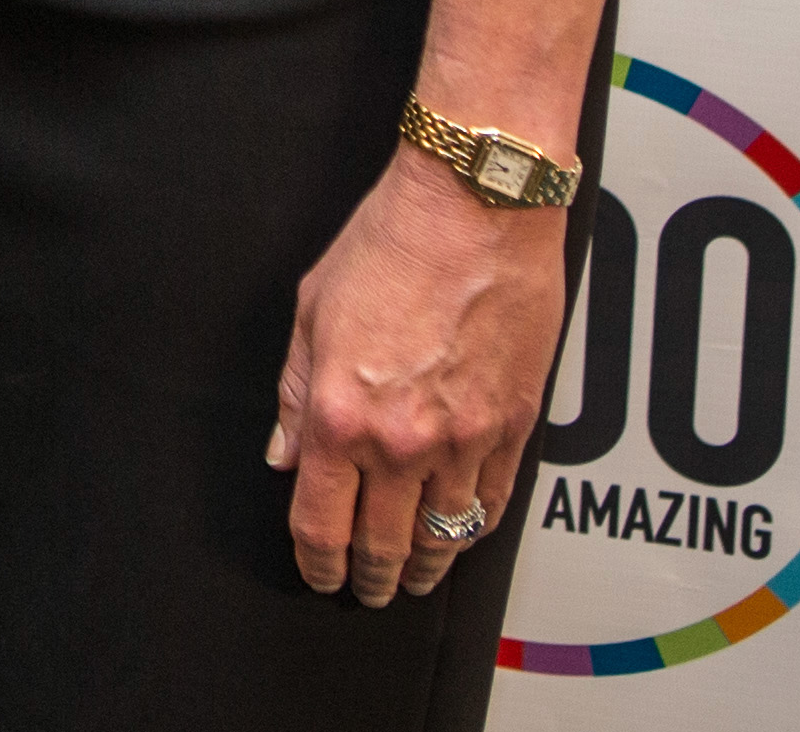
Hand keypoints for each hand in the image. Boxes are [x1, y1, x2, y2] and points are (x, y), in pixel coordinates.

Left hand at [267, 144, 568, 603]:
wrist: (473, 210)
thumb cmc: (390, 244)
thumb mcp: (311, 312)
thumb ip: (297, 394)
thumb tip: (286, 454)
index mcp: (343, 415)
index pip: (320, 521)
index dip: (316, 561)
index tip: (316, 573)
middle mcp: (404, 441)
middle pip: (381, 544)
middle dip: (367, 576)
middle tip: (363, 588)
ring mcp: (465, 441)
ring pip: (442, 538)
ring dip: (422, 566)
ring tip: (409, 576)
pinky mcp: (514, 429)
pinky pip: (492, 504)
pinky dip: (473, 531)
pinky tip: (459, 535)